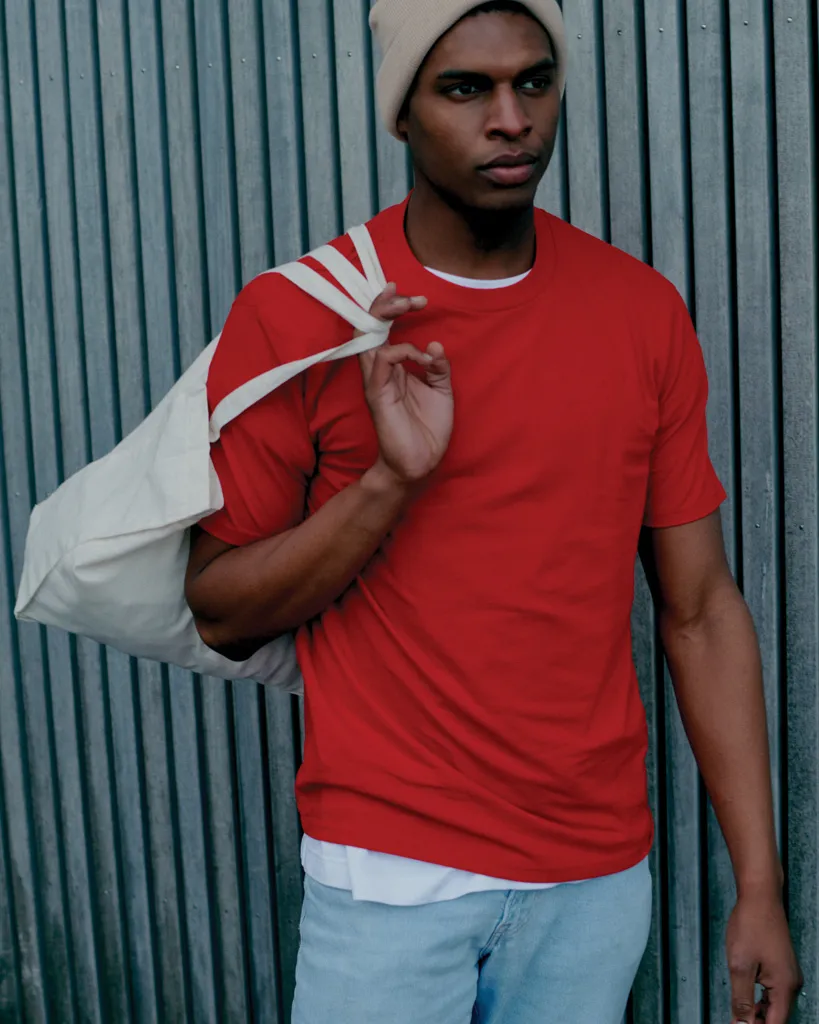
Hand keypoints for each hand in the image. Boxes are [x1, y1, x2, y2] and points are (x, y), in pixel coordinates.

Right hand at [359, 283, 452, 484]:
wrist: (421, 462)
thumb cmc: (428, 428)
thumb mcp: (441, 390)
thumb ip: (439, 366)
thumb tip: (435, 344)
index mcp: (394, 367)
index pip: (384, 329)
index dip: (393, 307)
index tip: (417, 298)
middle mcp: (381, 370)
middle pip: (369, 326)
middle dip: (386, 304)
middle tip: (411, 298)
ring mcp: (377, 381)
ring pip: (367, 337)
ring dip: (387, 316)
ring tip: (411, 307)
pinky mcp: (378, 394)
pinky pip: (381, 361)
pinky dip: (403, 351)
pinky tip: (423, 359)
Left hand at [727, 891, 801, 1022]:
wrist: (760, 895)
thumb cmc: (751, 925)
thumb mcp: (740, 965)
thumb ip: (741, 999)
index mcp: (784, 987)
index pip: (775, 1023)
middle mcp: (791, 983)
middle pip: (777, 1016)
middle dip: (758, 1022)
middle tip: (737, 1021)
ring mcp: (787, 973)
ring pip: (775, 1004)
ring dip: (759, 1012)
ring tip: (739, 1015)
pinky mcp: (781, 964)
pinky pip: (774, 990)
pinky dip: (761, 998)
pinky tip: (747, 996)